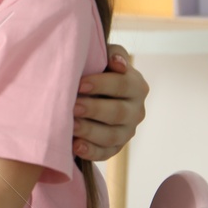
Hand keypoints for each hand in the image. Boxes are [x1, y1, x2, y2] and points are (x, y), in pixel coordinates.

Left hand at [74, 44, 147, 160]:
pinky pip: (105, 153)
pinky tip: (75, 147)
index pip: (122, 85)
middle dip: (93, 110)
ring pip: (111, 135)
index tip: (79, 84)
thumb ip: (114, 54)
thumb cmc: (98, 71)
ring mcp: (127, 132)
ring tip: (71, 126)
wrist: (94, 93)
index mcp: (137, 86)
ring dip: (90, 132)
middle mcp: (136, 111)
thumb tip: (117, 64)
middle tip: (73, 107)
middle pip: (117, 112)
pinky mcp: (115, 148)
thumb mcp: (107, 58)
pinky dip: (90, 151)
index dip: (101, 84)